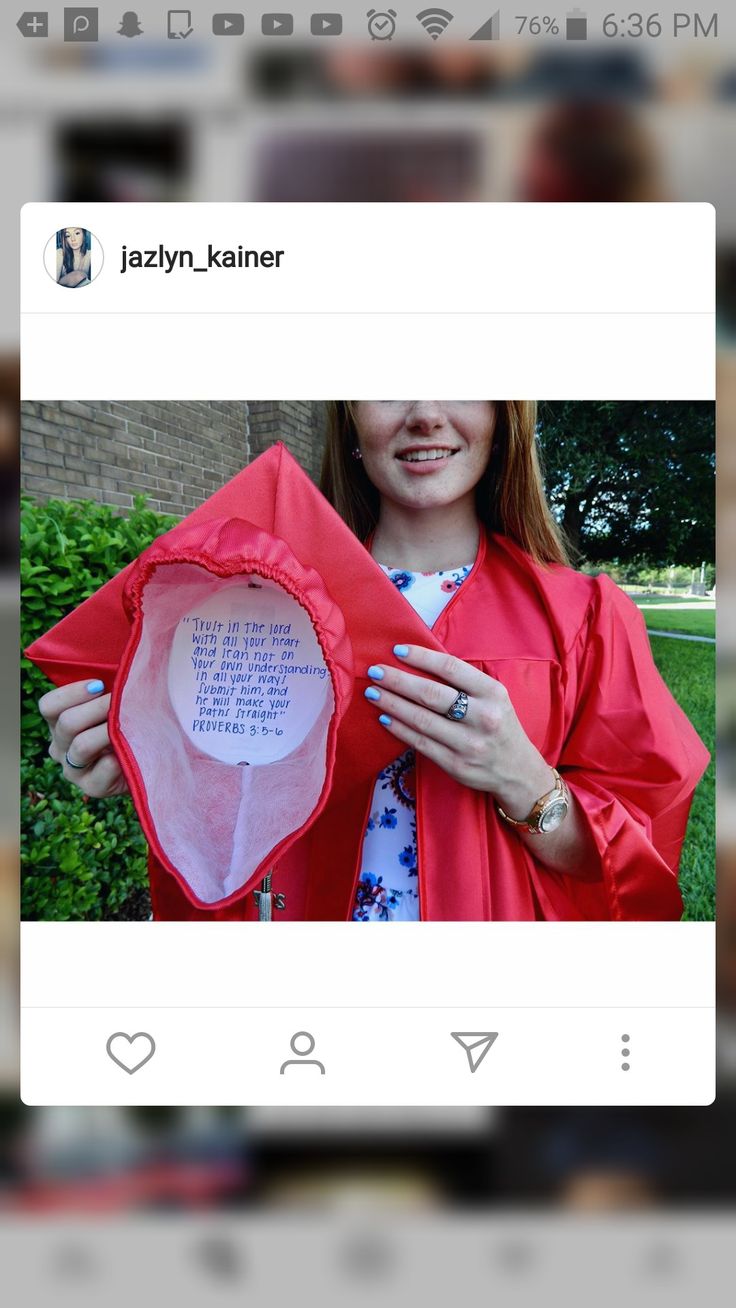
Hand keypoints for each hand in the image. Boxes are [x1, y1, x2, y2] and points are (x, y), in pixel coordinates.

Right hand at [39, 679, 128, 797]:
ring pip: (81, 746)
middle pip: (67, 723)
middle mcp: (60, 746)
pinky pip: (103, 769)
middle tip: (120, 700)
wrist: (147, 761)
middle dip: (97, 708)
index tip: (100, 684)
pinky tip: (133, 748)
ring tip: (128, 721)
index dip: (71, 693)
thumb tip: (119, 668)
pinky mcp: (92, 787)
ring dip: (107, 730)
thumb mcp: (113, 705)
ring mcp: (73, 769)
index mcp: (59, 722)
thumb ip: (106, 690)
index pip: (49, 706)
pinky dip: (119, 756)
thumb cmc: (128, 724)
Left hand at [364, 644, 553, 814]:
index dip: (421, 657)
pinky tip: (384, 717)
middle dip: (398, 681)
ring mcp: (469, 744)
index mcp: (493, 693)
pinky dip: (399, 729)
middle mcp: (483, 717)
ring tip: (372, 692)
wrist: (518, 771)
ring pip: (422, 720)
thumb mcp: (495, 698)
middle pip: (431, 694)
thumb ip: (465, 682)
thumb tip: (421, 661)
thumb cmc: (500, 725)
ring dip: (392, 704)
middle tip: (375, 671)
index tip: (397, 650)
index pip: (451, 668)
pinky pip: (420, 743)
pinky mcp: (456, 765)